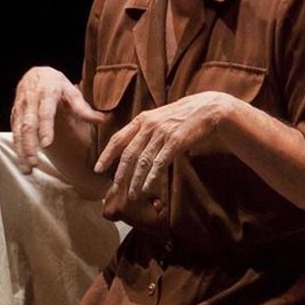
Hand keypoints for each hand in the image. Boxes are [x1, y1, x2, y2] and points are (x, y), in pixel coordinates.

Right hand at [11, 66, 104, 173]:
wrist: (34, 73)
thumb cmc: (56, 84)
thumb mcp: (71, 91)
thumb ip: (83, 108)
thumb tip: (103, 120)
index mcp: (47, 93)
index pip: (45, 111)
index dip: (45, 127)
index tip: (47, 143)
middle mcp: (31, 100)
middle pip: (28, 124)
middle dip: (30, 145)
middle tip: (35, 162)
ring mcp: (21, 108)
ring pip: (19, 130)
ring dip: (22, 150)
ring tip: (27, 168)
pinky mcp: (14, 115)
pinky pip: (14, 132)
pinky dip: (17, 148)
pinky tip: (21, 162)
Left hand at [95, 91, 234, 217]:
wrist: (206, 109)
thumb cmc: (182, 116)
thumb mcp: (158, 118)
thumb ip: (144, 130)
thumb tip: (131, 147)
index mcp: (142, 120)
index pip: (118, 138)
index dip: (107, 155)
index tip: (98, 169)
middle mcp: (149, 126)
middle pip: (129, 153)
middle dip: (120, 174)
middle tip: (115, 189)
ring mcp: (161, 133)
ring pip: (143, 161)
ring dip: (136, 180)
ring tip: (133, 195)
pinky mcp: (175, 142)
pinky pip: (159, 163)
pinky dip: (152, 178)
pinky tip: (148, 188)